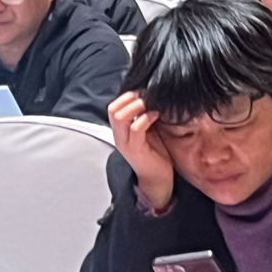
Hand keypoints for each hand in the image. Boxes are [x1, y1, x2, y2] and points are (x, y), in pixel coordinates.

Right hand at [109, 90, 174, 212]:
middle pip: (112, 109)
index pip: (113, 107)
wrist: (158, 179)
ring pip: (120, 117)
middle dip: (131, 98)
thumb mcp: (148, 131)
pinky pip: (136, 128)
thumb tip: (152, 97)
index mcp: (120, 131)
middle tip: (148, 96)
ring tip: (152, 104)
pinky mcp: (136, 149)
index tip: (144, 93)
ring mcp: (125, 143)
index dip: (127, 96)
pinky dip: (146, 118)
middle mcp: (119, 136)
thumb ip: (144, 117)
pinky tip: (156, 115)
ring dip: (137, 106)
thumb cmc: (156, 153)